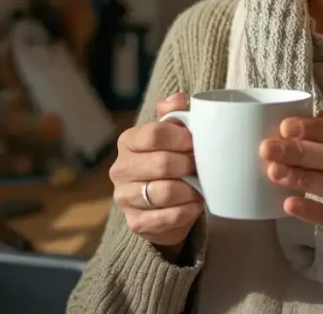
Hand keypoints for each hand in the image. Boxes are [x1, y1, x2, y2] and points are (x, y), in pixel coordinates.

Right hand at [109, 93, 202, 257]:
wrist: (163, 207)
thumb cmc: (170, 162)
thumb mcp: (172, 135)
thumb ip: (175, 113)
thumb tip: (179, 99)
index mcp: (127, 141)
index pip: (154, 134)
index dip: (181, 138)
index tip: (196, 142)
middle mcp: (120, 169)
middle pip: (161, 163)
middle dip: (189, 164)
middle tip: (202, 166)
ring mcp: (125, 198)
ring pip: (164, 192)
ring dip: (190, 189)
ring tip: (201, 187)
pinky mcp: (136, 223)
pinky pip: (167, 218)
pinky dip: (187, 211)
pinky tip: (195, 205)